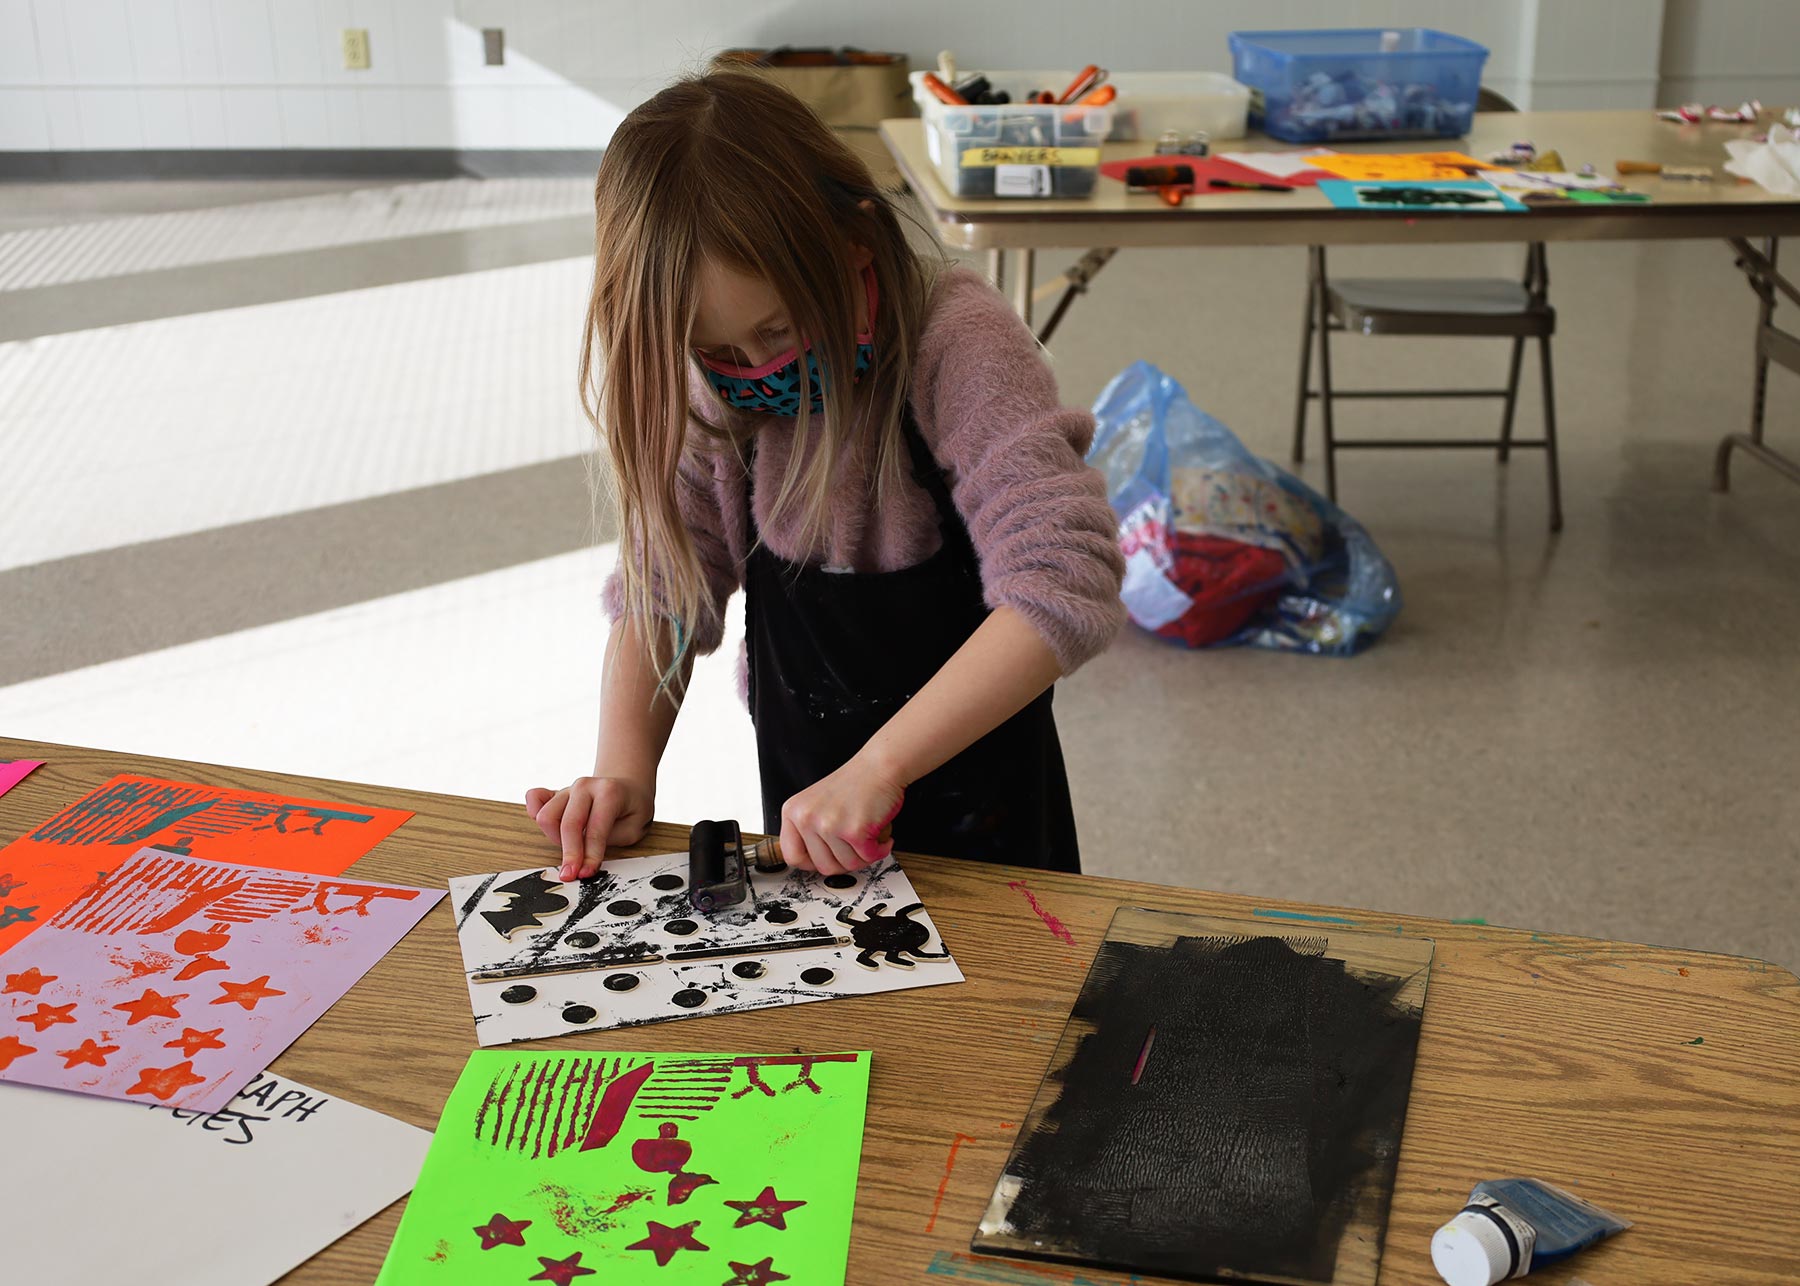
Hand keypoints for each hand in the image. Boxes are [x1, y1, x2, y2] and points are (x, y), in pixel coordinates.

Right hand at [524, 777, 653, 880]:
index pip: (594, 829)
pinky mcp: (556, 793)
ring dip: (555, 839)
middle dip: (569, 854)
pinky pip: (535, 799)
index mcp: (609, 792)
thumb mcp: (633, 829)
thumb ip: (607, 842)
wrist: (628, 789)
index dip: (590, 855)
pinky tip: (549, 829)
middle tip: (571, 874)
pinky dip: (535, 814)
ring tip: (573, 847)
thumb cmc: (631, 810)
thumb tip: (582, 862)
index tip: (586, 873)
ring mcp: (568, 788)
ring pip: (546, 816)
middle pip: (567, 824)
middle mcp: (585, 786)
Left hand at [779, 754, 904, 876]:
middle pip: (823, 867)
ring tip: (868, 836)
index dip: (812, 864)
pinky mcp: (853, 830)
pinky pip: (868, 858)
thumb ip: (810, 831)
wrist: (880, 765)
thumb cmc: (855, 783)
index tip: (827, 859)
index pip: (792, 856)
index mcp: (793, 812)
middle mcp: (807, 818)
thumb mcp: (818, 804)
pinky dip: (879, 850)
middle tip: (855, 848)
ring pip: (848, 865)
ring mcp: (829, 825)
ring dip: (864, 855)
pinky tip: (879, 836)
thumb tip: (813, 863)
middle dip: (845, 862)